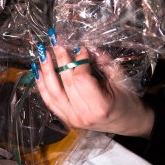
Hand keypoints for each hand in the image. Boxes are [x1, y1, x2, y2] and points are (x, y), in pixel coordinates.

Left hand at [35, 35, 154, 137]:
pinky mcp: (66, 119)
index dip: (79, 61)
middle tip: (57, 43)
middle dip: (61, 60)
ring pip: (53, 93)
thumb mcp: (120, 78)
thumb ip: (103, 61)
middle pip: (66, 83)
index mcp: (100, 106)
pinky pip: (49, 101)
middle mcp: (83, 115)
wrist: (126, 122)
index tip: (81, 49)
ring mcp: (72, 119)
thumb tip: (86, 45)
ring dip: (46, 71)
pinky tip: (38, 71)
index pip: (81, 79)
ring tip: (42, 53)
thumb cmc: (126, 99)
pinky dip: (42, 85)